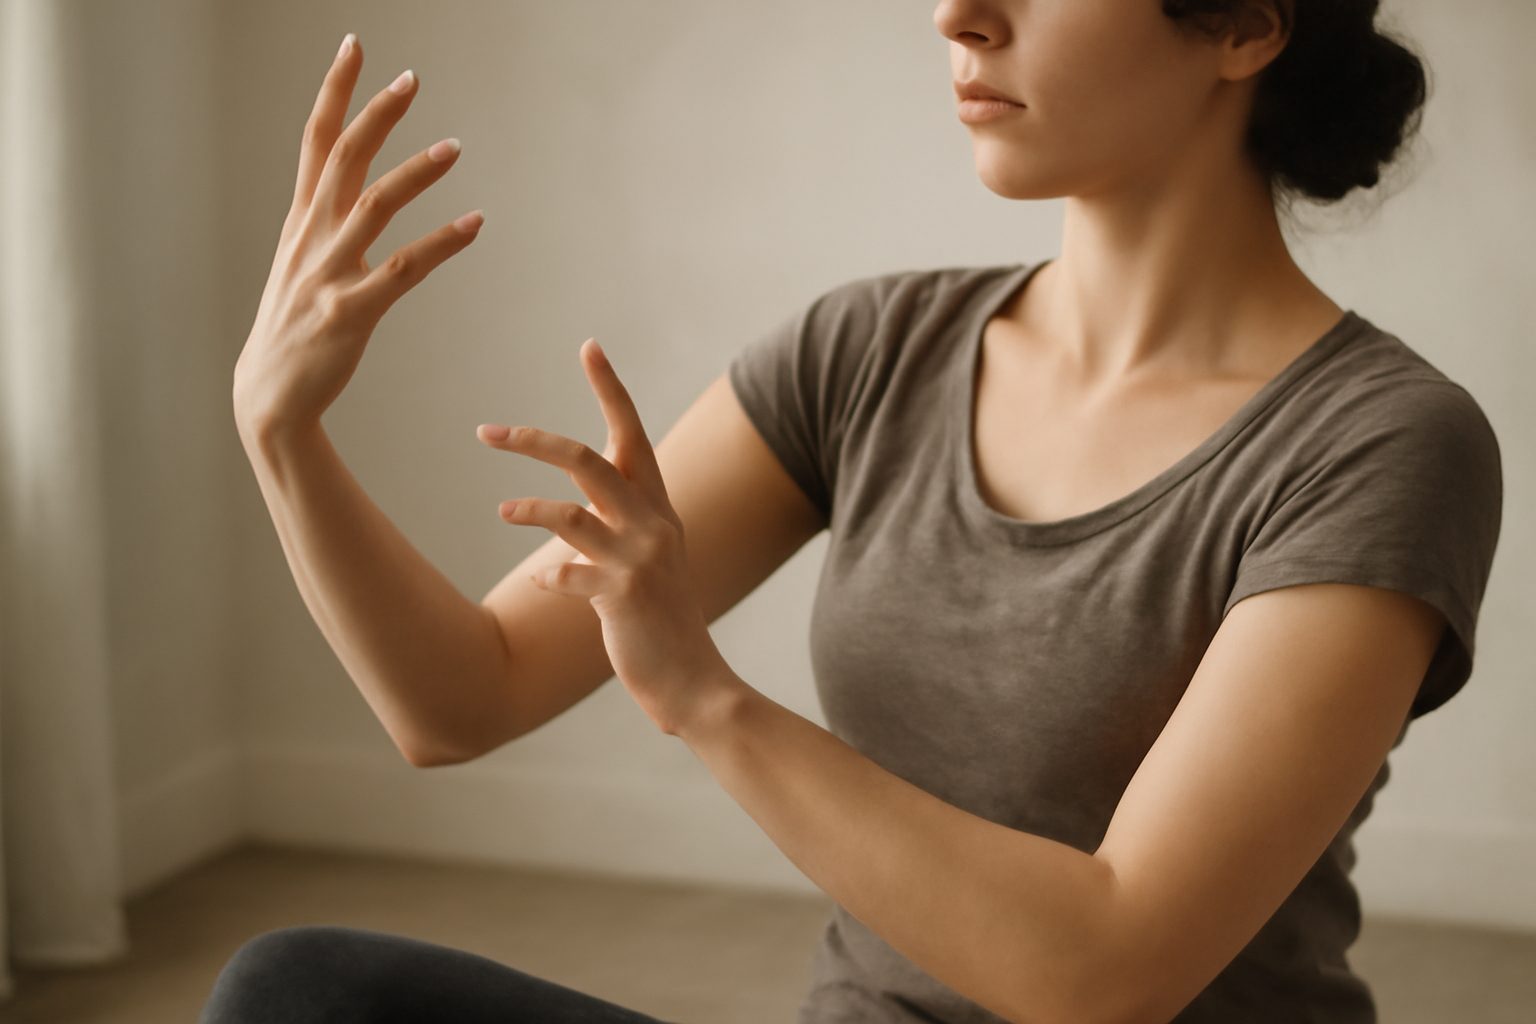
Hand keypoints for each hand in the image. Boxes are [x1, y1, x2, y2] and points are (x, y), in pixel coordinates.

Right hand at [233, 34, 481, 440]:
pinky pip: (403, 269)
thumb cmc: (294, 328)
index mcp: (301, 221)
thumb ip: (326, 221)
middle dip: (375, 113)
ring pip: (374, 205)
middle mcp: (311, 237)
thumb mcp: (302, 263)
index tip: (355, 47)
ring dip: (416, 171)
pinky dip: (442, 242)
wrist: (269, 396)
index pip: (316, 140)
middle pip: (343, 157)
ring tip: (455, 145)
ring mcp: (327, 273)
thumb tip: (352, 185)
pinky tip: (474, 223)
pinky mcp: (350, 311)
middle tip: (412, 78)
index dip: (334, 91)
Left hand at [477, 341, 736, 734]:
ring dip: (528, 506)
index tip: (588, 346)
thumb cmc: (662, 622)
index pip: (632, 433)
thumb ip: (617, 528)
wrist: (694, 682)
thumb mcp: (649, 562)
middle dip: (533, 440)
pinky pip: (568, 574)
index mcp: (659, 508)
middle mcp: (653, 524)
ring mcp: (638, 560)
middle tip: (487, 430)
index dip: (611, 389)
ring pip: (571, 510)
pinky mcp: (621, 597)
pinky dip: (550, 576)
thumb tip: (568, 510)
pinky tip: (544, 585)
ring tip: (502, 509)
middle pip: (588, 458)